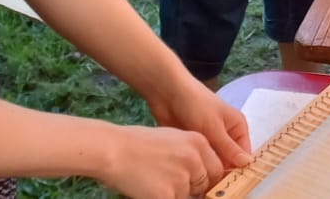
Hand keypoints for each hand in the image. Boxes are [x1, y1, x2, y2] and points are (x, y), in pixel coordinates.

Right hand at [98, 124, 225, 198]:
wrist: (113, 150)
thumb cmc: (137, 142)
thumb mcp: (172, 138)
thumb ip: (191, 153)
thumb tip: (202, 170)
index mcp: (198, 142)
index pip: (216, 168)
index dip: (206, 178)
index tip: (198, 182)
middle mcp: (195, 159)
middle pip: (205, 184)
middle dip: (193, 187)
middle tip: (172, 183)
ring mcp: (183, 177)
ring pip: (189, 195)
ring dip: (176, 193)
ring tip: (156, 182)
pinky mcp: (168, 194)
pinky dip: (164, 197)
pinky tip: (151, 189)